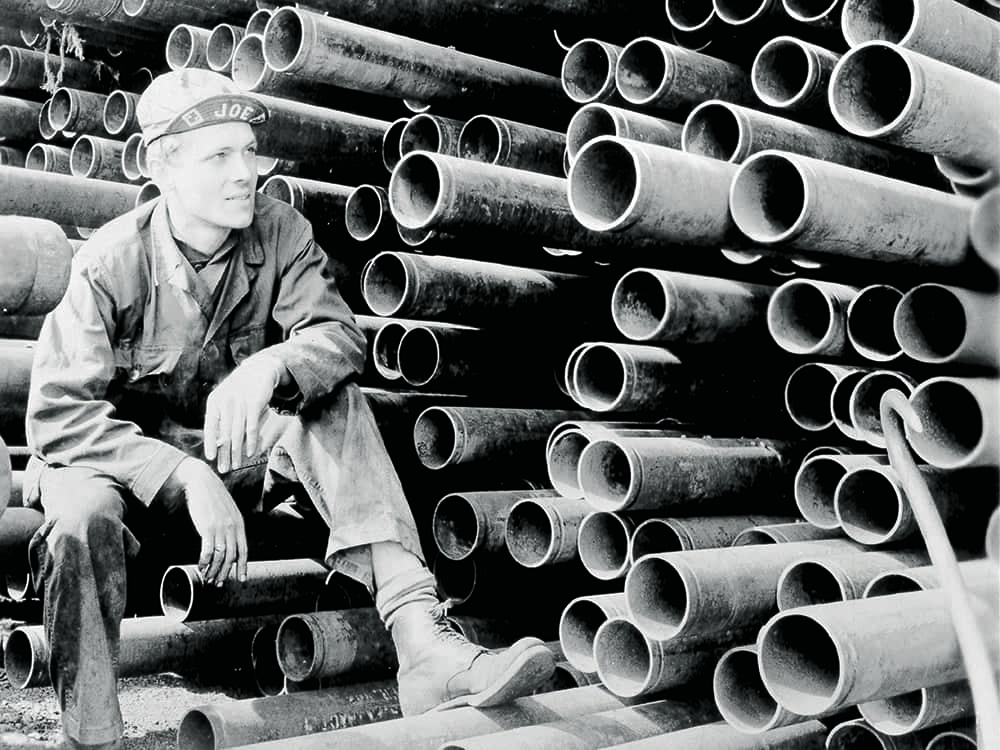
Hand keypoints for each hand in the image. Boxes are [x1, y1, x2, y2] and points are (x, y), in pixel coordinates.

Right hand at [168, 457, 247, 584]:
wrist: (202, 481)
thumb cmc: (212, 496)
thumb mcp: (228, 510)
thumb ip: (231, 524)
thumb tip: (230, 540)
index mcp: (239, 523)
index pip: (244, 550)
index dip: (242, 566)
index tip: (241, 579)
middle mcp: (232, 527)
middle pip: (231, 557)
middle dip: (225, 573)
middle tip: (218, 583)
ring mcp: (221, 528)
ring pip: (220, 557)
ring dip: (214, 571)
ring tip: (207, 578)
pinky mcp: (207, 527)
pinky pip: (208, 551)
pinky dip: (204, 562)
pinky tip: (200, 567)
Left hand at [204, 354, 285, 473]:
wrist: (258, 371)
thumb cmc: (240, 391)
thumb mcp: (226, 401)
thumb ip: (222, 419)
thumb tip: (219, 444)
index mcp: (214, 402)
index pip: (210, 426)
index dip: (210, 443)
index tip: (211, 458)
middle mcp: (226, 402)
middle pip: (224, 434)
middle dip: (224, 454)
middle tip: (224, 469)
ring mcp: (240, 403)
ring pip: (237, 433)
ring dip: (237, 452)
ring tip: (236, 466)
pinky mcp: (255, 403)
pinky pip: (252, 427)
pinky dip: (251, 441)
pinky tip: (250, 453)